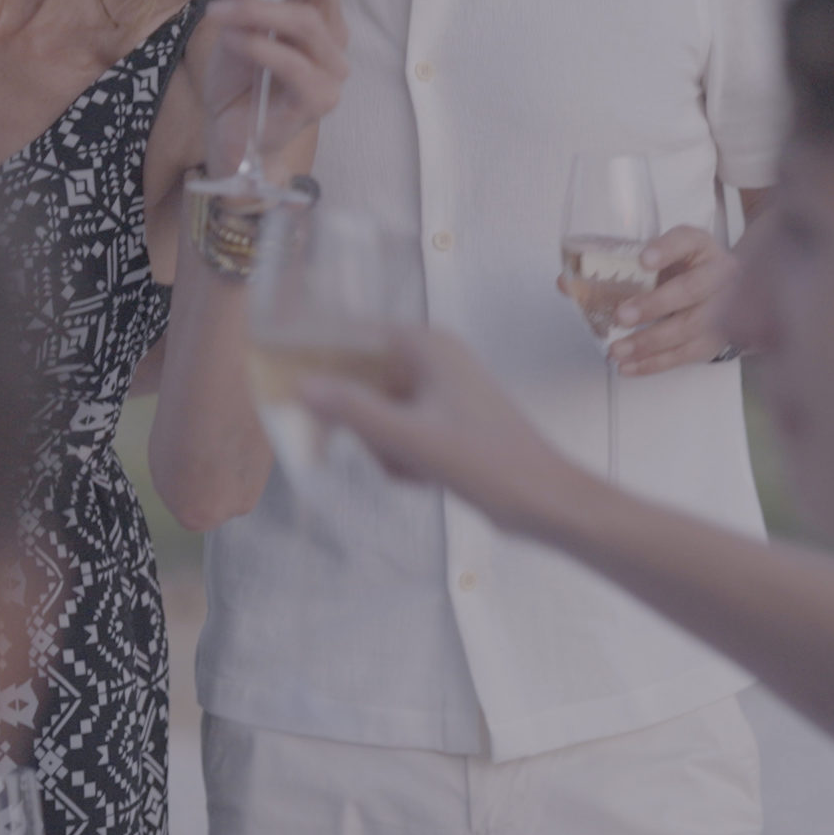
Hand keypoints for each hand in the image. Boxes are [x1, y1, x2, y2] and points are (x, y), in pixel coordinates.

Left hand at [191, 0, 352, 170]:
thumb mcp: (232, 17)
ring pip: (305, 23)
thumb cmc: (241, 77)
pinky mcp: (320, 100)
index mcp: (318, 12)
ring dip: (256, 10)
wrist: (230, 134)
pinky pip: (292, 63)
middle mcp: (333, 37)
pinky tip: (234, 41)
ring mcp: (331, 70)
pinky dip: (258, 46)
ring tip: (218, 11)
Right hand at [298, 327, 595, 537]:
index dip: (320, 357)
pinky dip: (403, 456)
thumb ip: (351, 409)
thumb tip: (300, 386)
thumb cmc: (484, 461)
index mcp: (428, 345)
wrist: (543, 500)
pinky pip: (401, 433)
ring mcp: (442, 391)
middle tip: (381, 449)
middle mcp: (435, 359)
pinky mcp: (448, 422)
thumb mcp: (408, 437)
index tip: (290, 382)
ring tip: (411, 467)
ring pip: (380, 412)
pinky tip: (423, 477)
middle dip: (362, 421)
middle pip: (363, 378)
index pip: (354, 334)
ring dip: (384, 446)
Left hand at [562, 224, 737, 375]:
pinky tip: (628, 367)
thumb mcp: (657, 259)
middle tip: (622, 315)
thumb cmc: (681, 272)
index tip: (643, 258)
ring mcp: (720, 311)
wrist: (724, 297)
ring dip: (649, 341)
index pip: (687, 240)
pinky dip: (653, 363)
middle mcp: (716, 276)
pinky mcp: (712, 341)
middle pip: (690, 290)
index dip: (666, 250)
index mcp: (699, 246)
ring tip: (616, 350)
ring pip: (687, 328)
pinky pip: (684, 355)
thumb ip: (616, 267)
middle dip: (655, 305)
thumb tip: (566, 283)